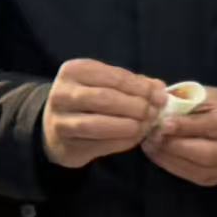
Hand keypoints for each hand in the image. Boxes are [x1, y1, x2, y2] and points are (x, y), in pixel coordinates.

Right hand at [42, 58, 167, 169]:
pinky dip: (122, 141)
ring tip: (146, 125)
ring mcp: (61, 121)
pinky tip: (136, 137)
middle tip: (155, 113)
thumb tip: (160, 88)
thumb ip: (133, 84)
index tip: (161, 96)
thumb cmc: (88, 101)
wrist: (56, 128)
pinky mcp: (66, 145)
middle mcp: (62, 93)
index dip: (141, 87)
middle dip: (136, 107)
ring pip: (99, 124)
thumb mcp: (106, 84)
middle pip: (106, 99)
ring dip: (129, 126)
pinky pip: (99, 143)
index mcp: (74, 70)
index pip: (114, 77)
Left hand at [143, 87, 216, 186]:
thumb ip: (190, 102)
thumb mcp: (209, 95)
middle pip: (207, 152)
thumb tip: (165, 113)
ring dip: (171, 157)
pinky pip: (193, 176)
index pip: (214, 125)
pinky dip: (172, 166)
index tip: (164, 123)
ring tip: (151, 145)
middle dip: (176, 145)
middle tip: (153, 136)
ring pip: (198, 168)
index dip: (188, 126)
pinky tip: (158, 154)